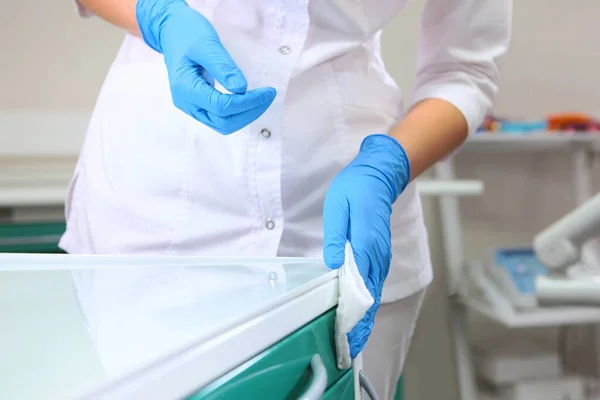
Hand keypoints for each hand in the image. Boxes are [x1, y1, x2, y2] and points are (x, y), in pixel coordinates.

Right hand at [136, 0, 275, 133]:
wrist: (172, 32)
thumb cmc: (188, 34)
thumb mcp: (207, 44)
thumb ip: (222, 67)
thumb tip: (241, 89)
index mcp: (185, 88)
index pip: (221, 107)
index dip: (247, 102)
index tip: (267, 91)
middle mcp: (186, 103)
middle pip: (223, 122)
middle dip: (249, 112)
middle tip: (268, 96)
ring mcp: (190, 107)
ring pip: (222, 125)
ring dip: (245, 116)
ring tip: (262, 99)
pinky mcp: (197, 105)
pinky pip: (220, 118)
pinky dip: (237, 113)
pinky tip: (249, 101)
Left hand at [323, 134, 410, 358]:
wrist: (380, 174)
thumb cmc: (357, 188)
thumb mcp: (338, 207)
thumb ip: (336, 237)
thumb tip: (334, 264)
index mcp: (366, 244)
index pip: (360, 286)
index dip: (354, 313)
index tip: (347, 334)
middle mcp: (377, 255)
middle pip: (370, 296)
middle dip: (360, 323)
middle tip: (350, 348)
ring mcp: (381, 255)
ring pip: (373, 292)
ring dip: (364, 316)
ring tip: (355, 339)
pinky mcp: (379, 254)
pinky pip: (374, 282)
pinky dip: (367, 302)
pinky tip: (361, 314)